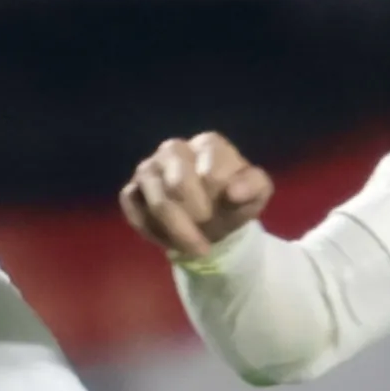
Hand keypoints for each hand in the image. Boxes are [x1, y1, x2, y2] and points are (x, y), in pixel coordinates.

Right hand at [122, 131, 274, 261]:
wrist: (214, 217)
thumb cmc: (234, 200)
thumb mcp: (257, 193)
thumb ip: (254, 186)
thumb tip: (234, 193)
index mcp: (208, 144)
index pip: (211, 174)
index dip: (219, 201)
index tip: (227, 215)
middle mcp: (173, 149)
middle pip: (178, 185)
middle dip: (196, 219)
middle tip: (207, 235)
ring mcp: (148, 168)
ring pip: (156, 201)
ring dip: (176, 232)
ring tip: (191, 246)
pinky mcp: (132, 190)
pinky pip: (134, 211)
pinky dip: (151, 232)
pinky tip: (169, 241)